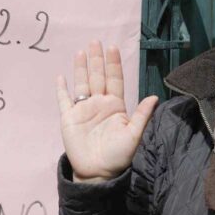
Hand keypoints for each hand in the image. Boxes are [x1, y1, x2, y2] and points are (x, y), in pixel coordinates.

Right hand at [56, 41, 158, 182]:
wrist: (98, 172)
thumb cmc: (118, 156)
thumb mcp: (133, 136)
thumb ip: (141, 116)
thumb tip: (154, 97)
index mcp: (115, 106)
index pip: (114, 80)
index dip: (113, 64)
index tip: (112, 48)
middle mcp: (99, 104)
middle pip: (97, 76)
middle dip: (96, 59)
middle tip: (95, 41)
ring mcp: (83, 110)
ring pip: (81, 84)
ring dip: (81, 68)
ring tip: (80, 52)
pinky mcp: (69, 119)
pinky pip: (64, 101)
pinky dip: (62, 89)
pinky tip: (61, 77)